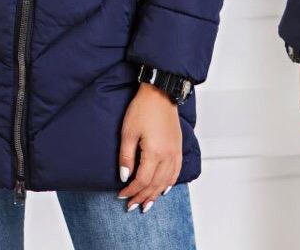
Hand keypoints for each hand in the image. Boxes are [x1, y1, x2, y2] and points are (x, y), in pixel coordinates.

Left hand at [117, 81, 182, 212]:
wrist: (160, 93)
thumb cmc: (142, 109)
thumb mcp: (128, 132)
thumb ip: (126, 157)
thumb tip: (124, 177)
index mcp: (154, 152)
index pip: (142, 180)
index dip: (131, 190)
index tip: (121, 195)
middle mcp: (168, 155)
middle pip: (155, 184)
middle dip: (142, 197)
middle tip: (131, 206)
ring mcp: (175, 152)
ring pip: (166, 181)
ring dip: (155, 194)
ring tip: (146, 204)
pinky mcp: (178, 147)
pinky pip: (176, 171)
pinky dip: (169, 183)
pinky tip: (164, 189)